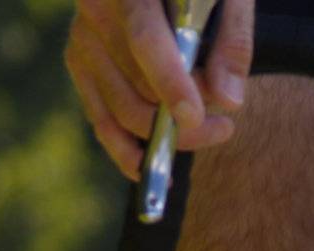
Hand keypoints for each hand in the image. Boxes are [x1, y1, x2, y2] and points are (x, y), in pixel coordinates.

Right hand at [67, 0, 255, 181]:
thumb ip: (232, 41)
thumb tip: (229, 101)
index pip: (145, 40)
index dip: (170, 83)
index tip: (193, 117)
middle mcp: (97, 10)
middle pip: (138, 87)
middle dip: (183, 119)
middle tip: (223, 127)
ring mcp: (84, 41)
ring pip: (123, 113)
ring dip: (166, 135)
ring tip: (206, 130)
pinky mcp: (80, 65)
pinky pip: (102, 122)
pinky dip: (127, 154)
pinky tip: (153, 171)